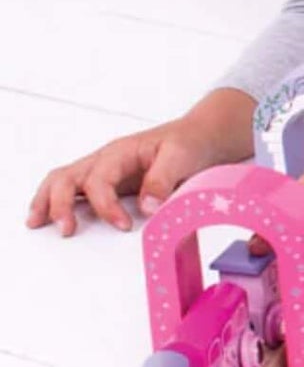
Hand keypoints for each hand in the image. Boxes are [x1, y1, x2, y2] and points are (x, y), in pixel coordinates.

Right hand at [27, 100, 248, 237]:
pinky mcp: (107, 182)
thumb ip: (163, 179)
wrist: (201, 136)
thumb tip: (147, 208)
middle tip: (66, 230)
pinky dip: (57, 202)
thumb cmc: (189, 142)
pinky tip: (48, 217)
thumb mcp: (182, 156)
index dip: (106, 205)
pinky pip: (74, 189)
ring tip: (39, 223)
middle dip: (60, 204)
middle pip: (67, 177)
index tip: (124, 226)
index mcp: (122, 151)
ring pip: (62, 181)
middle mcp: (106, 160)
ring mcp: (103, 170)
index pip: (100, 180)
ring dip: (47, 201)